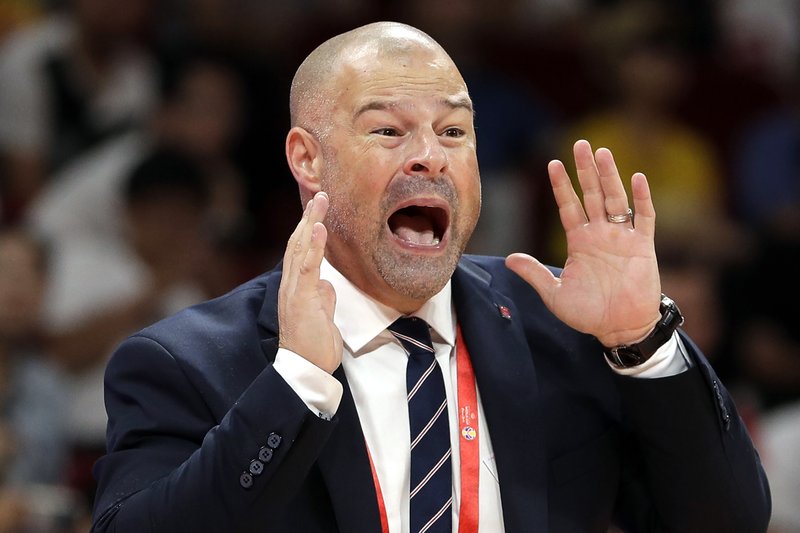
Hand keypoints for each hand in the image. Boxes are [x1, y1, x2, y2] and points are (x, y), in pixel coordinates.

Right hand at [278, 192, 342, 372]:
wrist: (307, 369)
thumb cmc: (315, 346)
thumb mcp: (324, 317)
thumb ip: (324, 299)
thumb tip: (328, 285)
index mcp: (297, 288)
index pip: (301, 252)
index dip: (309, 229)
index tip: (319, 210)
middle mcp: (291, 285)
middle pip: (298, 243)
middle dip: (309, 217)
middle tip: (321, 194)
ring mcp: (294, 290)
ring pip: (300, 249)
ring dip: (311, 222)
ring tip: (320, 200)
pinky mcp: (301, 298)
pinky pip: (307, 266)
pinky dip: (313, 245)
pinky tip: (318, 227)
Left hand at [506, 140, 661, 346]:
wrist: (620, 329)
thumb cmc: (588, 314)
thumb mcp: (554, 294)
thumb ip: (535, 274)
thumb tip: (510, 259)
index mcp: (579, 241)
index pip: (568, 206)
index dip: (561, 186)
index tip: (552, 164)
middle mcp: (600, 234)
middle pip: (592, 194)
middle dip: (585, 170)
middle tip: (580, 143)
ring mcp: (622, 238)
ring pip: (616, 199)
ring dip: (610, 176)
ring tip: (603, 153)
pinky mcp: (643, 246)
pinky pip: (645, 218)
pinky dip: (642, 198)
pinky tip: (637, 178)